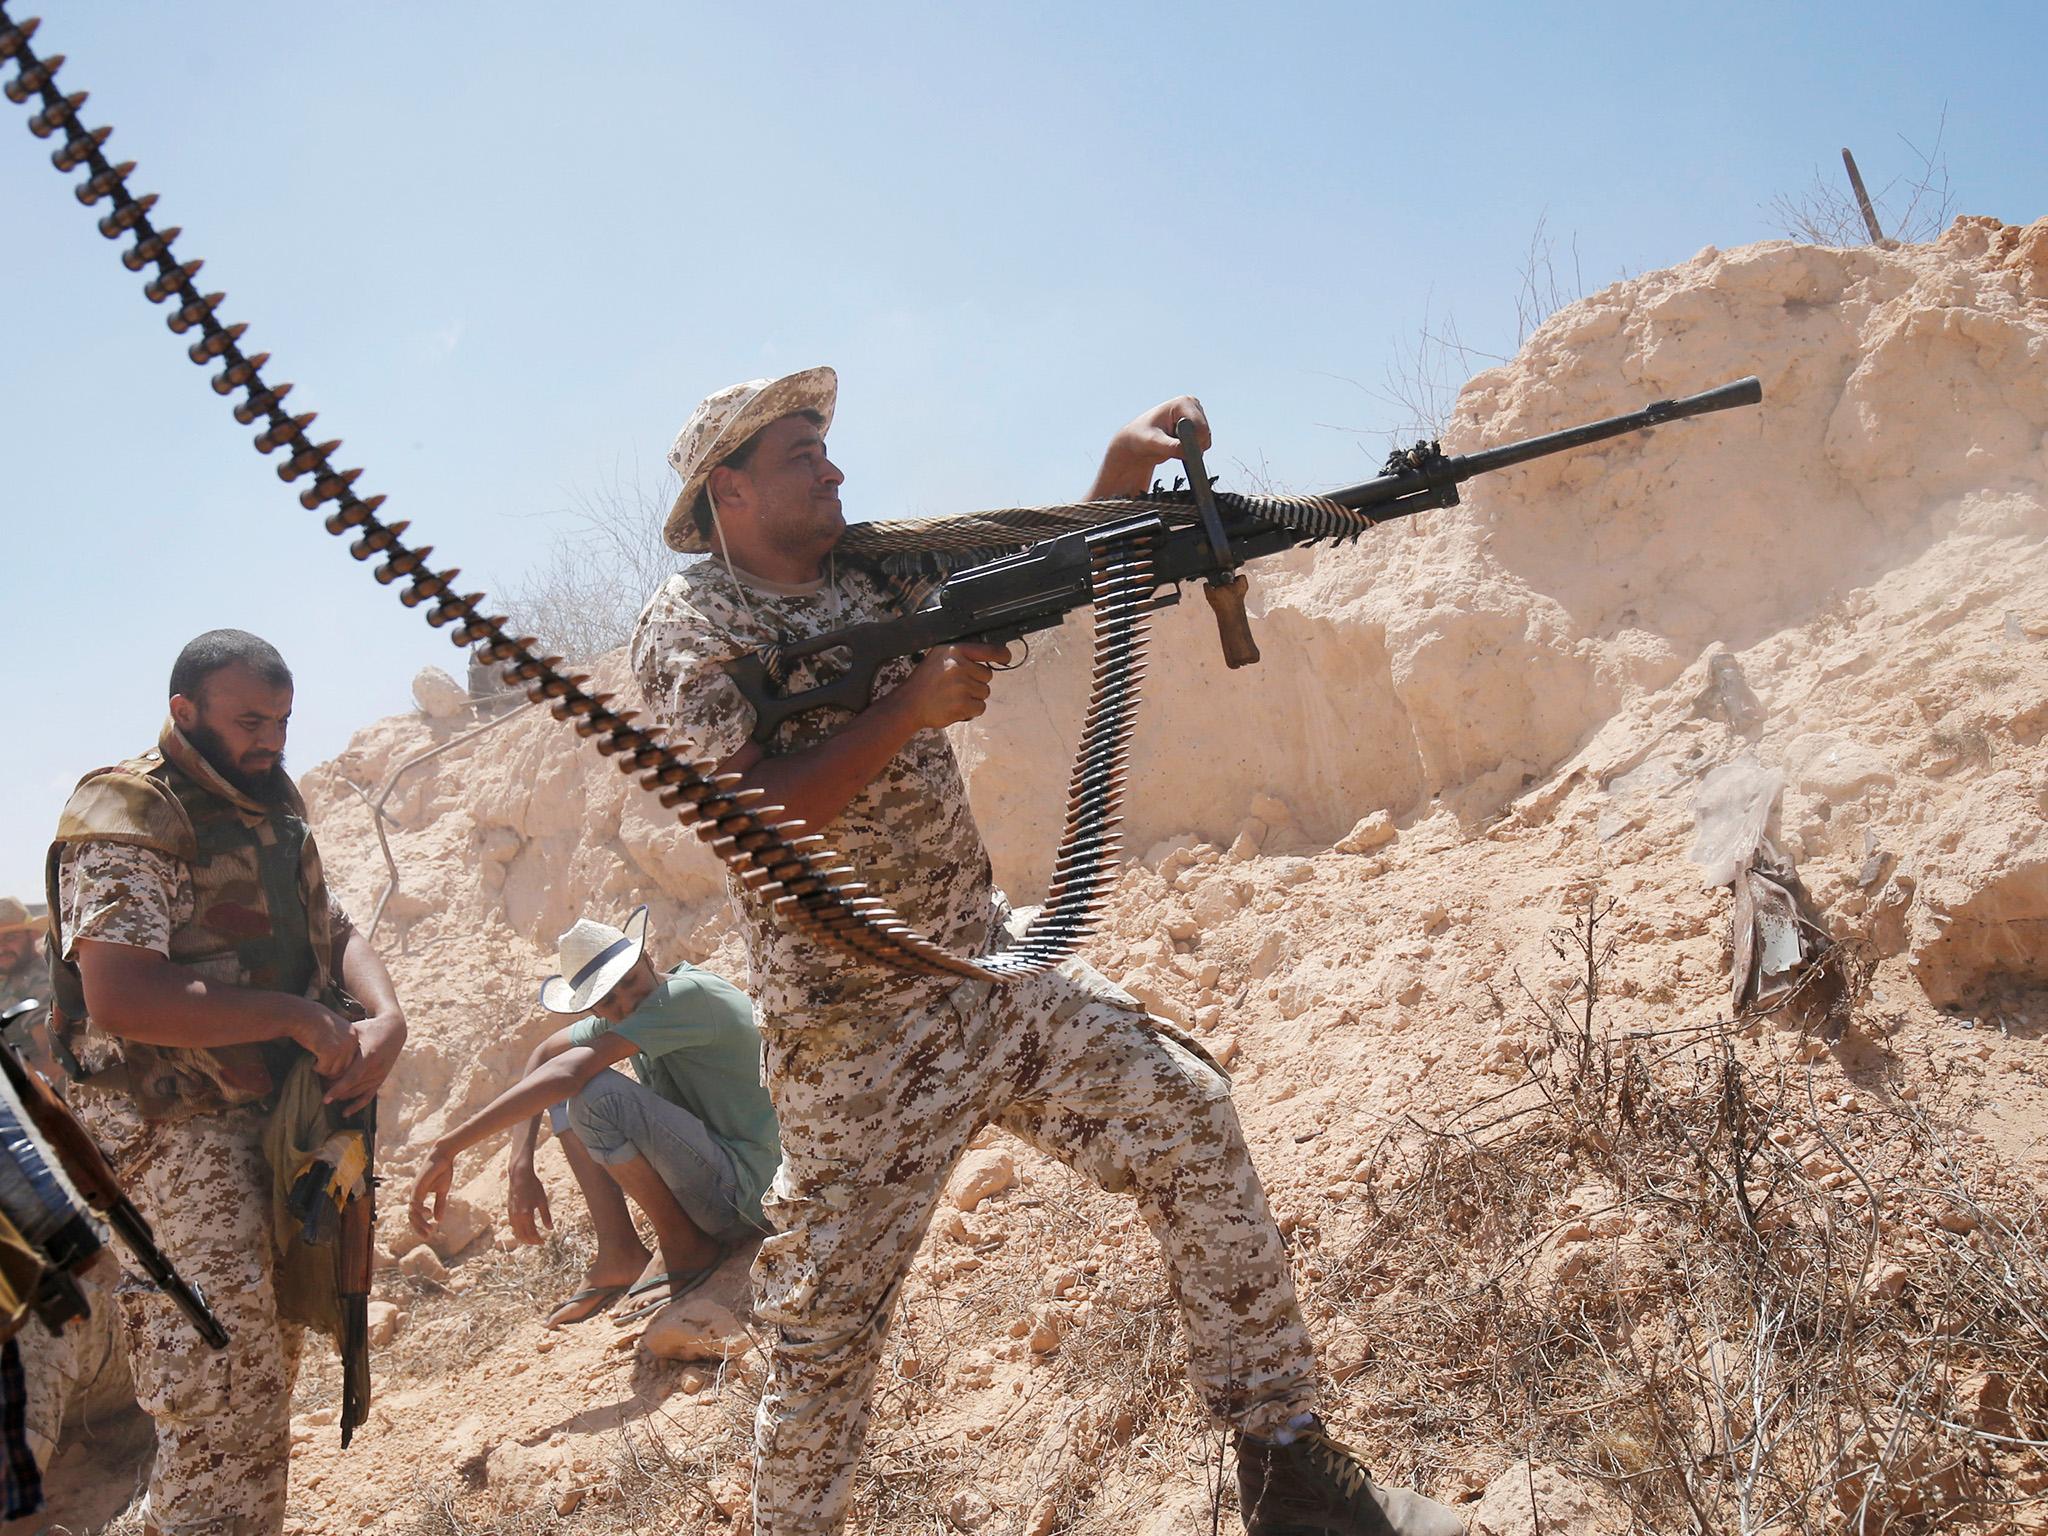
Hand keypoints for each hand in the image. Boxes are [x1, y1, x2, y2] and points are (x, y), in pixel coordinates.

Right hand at [290, 1000, 361, 1079]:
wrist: (302, 1014)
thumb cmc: (314, 1023)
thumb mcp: (335, 1030)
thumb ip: (341, 1044)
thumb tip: (341, 1068)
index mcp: (354, 1036)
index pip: (350, 1059)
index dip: (337, 1063)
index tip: (324, 1059)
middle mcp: (352, 1041)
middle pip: (344, 1067)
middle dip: (331, 1068)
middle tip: (318, 1063)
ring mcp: (342, 1047)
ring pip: (334, 1071)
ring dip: (323, 1069)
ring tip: (314, 1061)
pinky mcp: (330, 1052)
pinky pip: (324, 1069)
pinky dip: (316, 1068)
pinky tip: (311, 1060)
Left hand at [322, 1010, 406, 1113]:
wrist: (394, 1029)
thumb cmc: (368, 1028)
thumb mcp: (354, 1031)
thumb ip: (340, 1044)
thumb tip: (317, 1051)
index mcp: (370, 1056)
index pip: (352, 1079)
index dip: (337, 1090)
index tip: (324, 1098)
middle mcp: (376, 1068)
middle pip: (353, 1087)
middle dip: (335, 1092)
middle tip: (319, 1091)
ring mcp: (380, 1075)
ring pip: (358, 1092)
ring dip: (342, 1096)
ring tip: (327, 1096)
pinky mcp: (381, 1079)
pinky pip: (368, 1096)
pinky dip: (357, 1105)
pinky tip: (345, 1113)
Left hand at [408, 1144, 454, 1239]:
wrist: (443, 1156)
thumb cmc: (443, 1171)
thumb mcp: (442, 1191)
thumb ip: (439, 1205)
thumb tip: (438, 1220)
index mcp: (419, 1196)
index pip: (415, 1215)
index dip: (420, 1225)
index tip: (429, 1234)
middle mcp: (414, 1195)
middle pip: (411, 1216)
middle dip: (418, 1227)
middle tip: (428, 1236)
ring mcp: (414, 1191)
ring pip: (412, 1212)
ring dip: (419, 1222)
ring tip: (429, 1230)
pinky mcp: (417, 1186)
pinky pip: (414, 1202)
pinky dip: (419, 1210)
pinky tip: (428, 1213)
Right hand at [506, 1157, 552, 1245]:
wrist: (520, 1176)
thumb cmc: (533, 1186)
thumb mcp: (543, 1201)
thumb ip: (546, 1216)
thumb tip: (550, 1229)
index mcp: (526, 1214)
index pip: (531, 1234)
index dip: (537, 1240)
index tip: (544, 1242)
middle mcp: (517, 1216)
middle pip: (522, 1236)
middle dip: (531, 1241)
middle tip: (539, 1242)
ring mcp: (511, 1214)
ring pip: (516, 1232)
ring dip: (524, 1238)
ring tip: (532, 1238)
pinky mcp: (509, 1210)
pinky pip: (513, 1225)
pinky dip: (518, 1231)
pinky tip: (525, 1229)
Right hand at [893, 642, 1012, 730]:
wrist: (909, 704)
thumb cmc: (925, 682)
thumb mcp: (938, 657)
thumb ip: (960, 655)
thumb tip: (987, 656)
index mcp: (954, 651)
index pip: (988, 650)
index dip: (1001, 654)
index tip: (1006, 658)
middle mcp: (959, 666)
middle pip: (987, 675)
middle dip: (977, 682)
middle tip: (957, 686)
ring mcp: (962, 686)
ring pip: (985, 692)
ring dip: (973, 697)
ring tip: (953, 696)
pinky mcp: (963, 704)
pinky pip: (980, 707)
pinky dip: (971, 710)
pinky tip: (955, 706)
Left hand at [1090, 396, 1210, 498]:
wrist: (1136, 443)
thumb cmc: (1140, 438)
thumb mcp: (1154, 443)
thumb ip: (1171, 447)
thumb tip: (1187, 451)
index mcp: (1184, 402)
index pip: (1200, 427)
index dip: (1192, 442)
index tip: (1176, 448)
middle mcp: (1193, 405)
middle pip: (1204, 434)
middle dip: (1191, 446)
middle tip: (1170, 446)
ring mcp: (1195, 416)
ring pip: (1205, 441)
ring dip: (1190, 449)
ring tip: (1171, 445)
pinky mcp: (1196, 426)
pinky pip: (1202, 444)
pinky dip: (1191, 450)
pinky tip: (1176, 446)